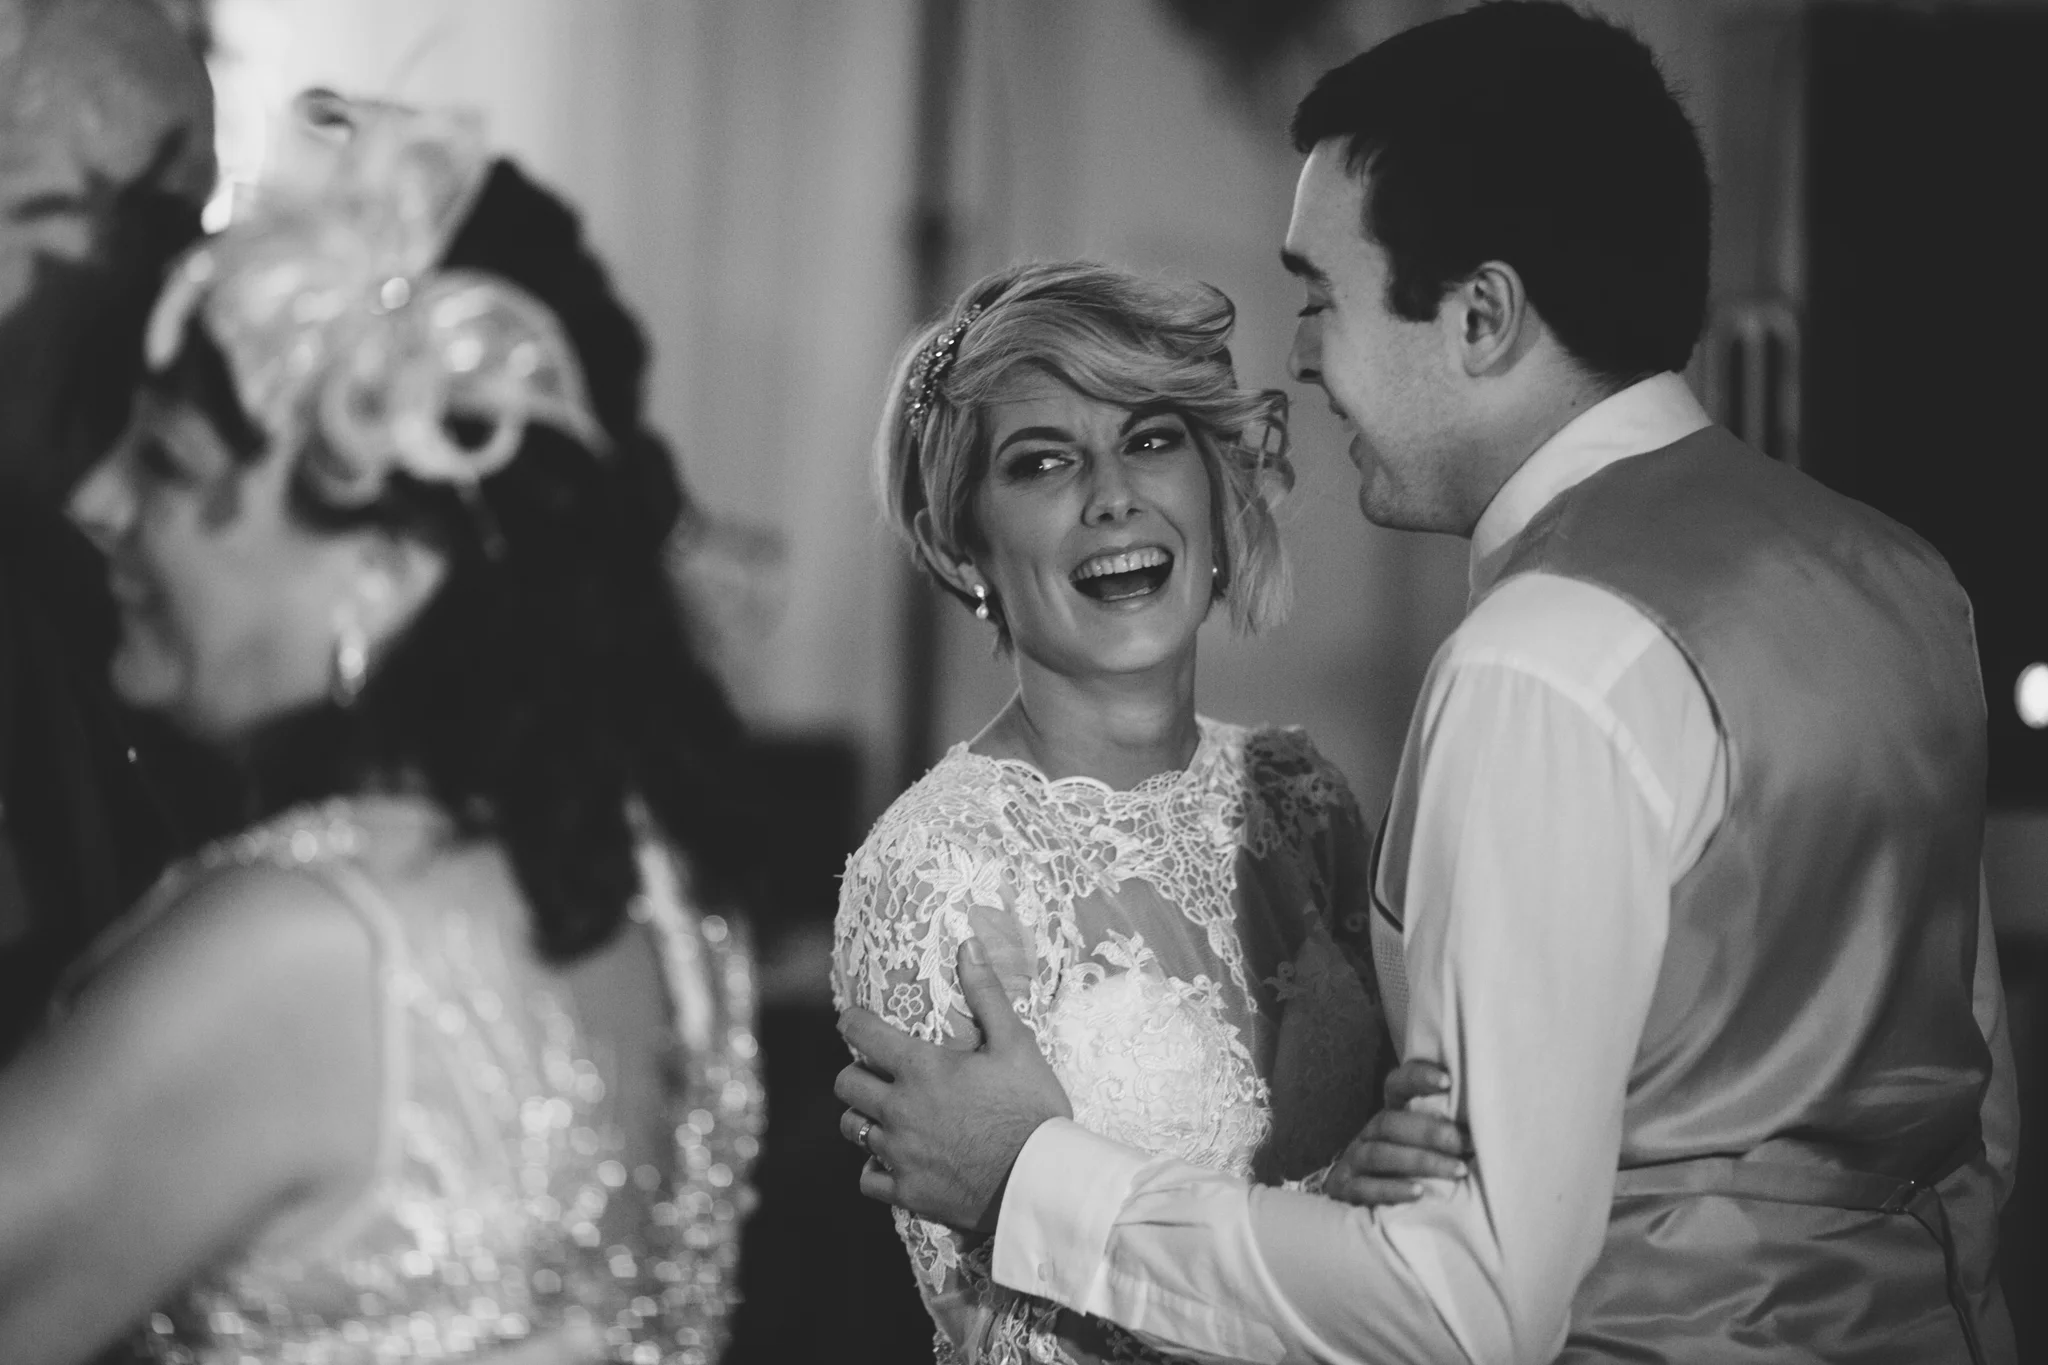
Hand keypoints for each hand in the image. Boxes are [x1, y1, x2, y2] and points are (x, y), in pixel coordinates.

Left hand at [834, 938, 1072, 1233]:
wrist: (1043, 1180)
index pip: (862, 1035)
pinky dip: (875, 1171)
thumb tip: (969, 944)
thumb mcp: (1016, 1044)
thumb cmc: (1032, 1108)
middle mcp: (900, 1109)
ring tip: (883, 1116)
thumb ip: (986, 994)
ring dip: (862, 1118)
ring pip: (852, 1131)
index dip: (852, 1023)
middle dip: (854, 1072)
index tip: (853, 1022)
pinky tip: (893, 1163)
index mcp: (922, 1069)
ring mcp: (900, 1154)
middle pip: (846, 1085)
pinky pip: (869, 1181)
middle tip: (872, 1072)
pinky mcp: (908, 1192)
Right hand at [1324, 1059, 1469, 1206]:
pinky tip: (1419, 1193)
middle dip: (1429, 1132)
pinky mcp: (1347, 1189)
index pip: (1396, 1085)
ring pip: (1379, 1154)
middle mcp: (1368, 1134)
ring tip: (1457, 1171)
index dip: (1417, 1079)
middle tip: (1465, 1143)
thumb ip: (1446, 1134)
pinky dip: (1393, 1189)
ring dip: (1420, 1161)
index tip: (1448, 1081)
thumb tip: (1488, 1126)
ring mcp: (1353, 1161)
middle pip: (1389, 1122)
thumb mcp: (1423, 1147)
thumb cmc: (1406, 1171)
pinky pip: (1366, 1188)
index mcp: (1388, 1116)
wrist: (1359, 1202)